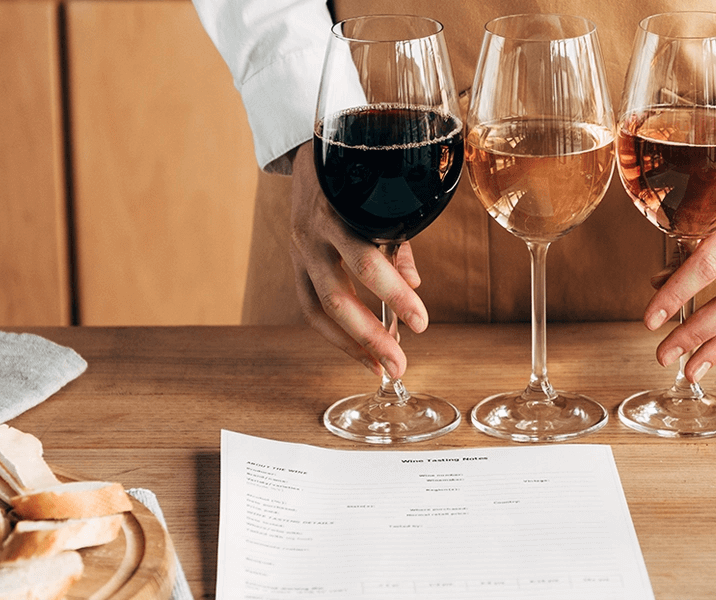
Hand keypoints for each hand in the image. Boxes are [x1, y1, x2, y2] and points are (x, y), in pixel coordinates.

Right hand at [286, 143, 428, 377]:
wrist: (313, 151)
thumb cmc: (357, 173)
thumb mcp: (380, 196)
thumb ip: (397, 240)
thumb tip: (414, 284)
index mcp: (337, 212)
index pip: (366, 262)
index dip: (395, 296)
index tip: (421, 322)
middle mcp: (312, 236)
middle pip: (338, 297)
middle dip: (371, 336)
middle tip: (400, 364)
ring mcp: (299, 252)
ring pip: (318, 310)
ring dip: (351, 344)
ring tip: (380, 368)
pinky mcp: (294, 263)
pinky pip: (310, 308)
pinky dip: (335, 334)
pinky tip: (360, 352)